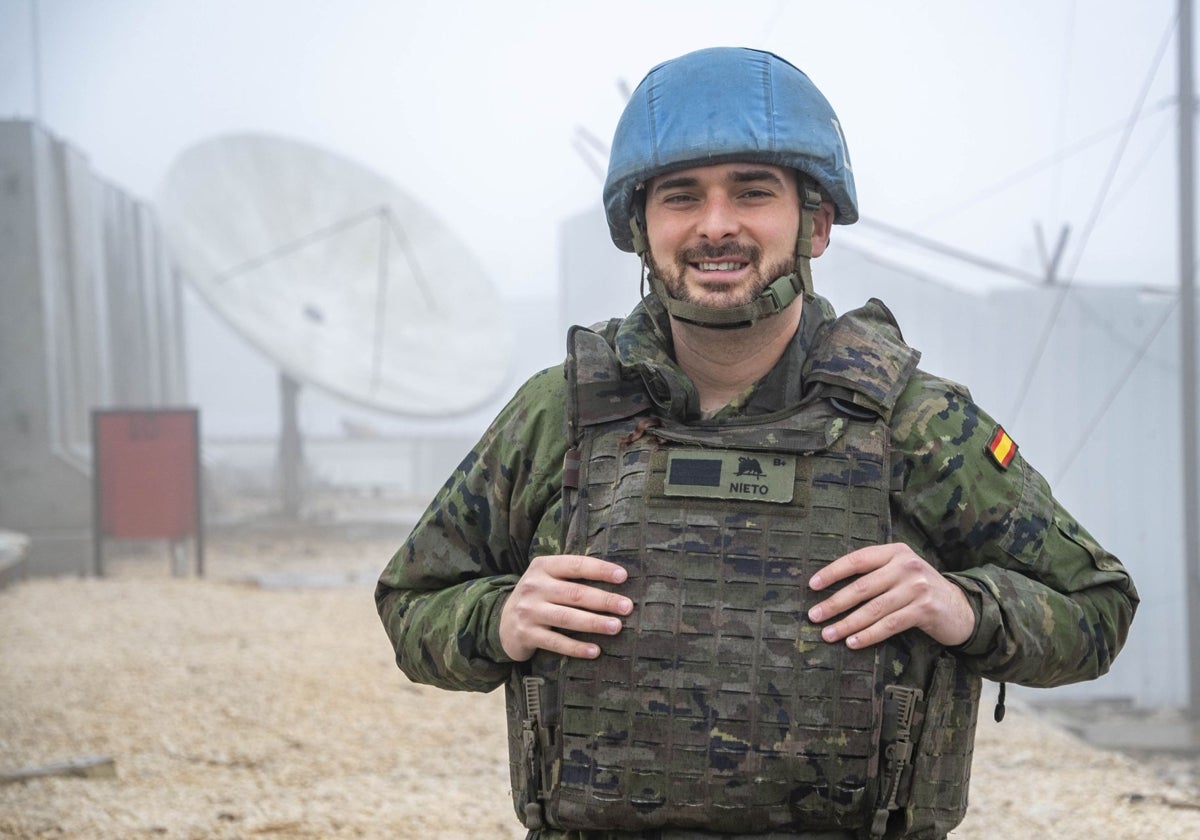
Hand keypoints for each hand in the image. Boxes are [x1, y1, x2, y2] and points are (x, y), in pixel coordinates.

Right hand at [499, 554, 632, 661]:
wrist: (503, 622)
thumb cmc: (538, 597)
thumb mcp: (548, 578)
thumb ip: (573, 576)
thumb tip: (618, 578)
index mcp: (543, 566)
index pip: (576, 565)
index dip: (600, 569)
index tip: (623, 576)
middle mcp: (534, 586)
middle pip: (575, 593)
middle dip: (603, 600)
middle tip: (627, 607)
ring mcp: (528, 611)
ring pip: (567, 618)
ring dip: (594, 623)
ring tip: (616, 627)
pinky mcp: (527, 634)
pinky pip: (556, 642)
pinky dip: (576, 647)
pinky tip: (595, 650)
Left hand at [807, 543, 975, 648]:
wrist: (960, 607)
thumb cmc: (919, 590)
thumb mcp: (900, 572)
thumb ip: (874, 573)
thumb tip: (831, 589)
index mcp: (895, 552)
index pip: (857, 559)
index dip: (833, 572)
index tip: (812, 585)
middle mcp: (906, 565)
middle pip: (862, 587)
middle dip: (834, 603)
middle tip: (814, 616)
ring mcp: (917, 587)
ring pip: (873, 609)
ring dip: (847, 624)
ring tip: (828, 634)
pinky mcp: (925, 609)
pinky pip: (889, 624)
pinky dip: (869, 635)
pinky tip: (853, 643)